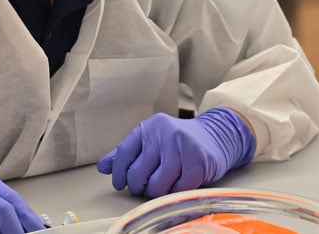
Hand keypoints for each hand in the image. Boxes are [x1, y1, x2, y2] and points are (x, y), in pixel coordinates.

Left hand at [96, 108, 255, 197]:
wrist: (215, 136)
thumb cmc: (177, 142)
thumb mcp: (151, 139)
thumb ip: (127, 152)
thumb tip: (102, 167)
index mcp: (149, 127)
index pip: (124, 153)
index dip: (119, 173)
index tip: (120, 183)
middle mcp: (164, 133)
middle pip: (137, 173)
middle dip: (138, 186)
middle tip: (144, 186)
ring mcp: (181, 147)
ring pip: (156, 185)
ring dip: (156, 192)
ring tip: (162, 184)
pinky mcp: (198, 161)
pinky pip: (177, 190)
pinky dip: (176, 192)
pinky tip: (179, 182)